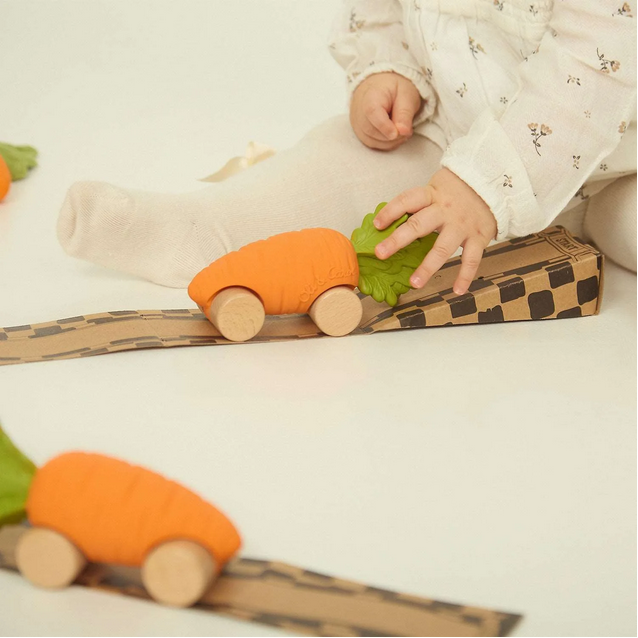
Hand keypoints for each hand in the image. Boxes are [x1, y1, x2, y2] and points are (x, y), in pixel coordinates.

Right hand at [350, 72, 421, 150]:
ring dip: (390, 141)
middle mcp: (358, 111)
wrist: (381, 86)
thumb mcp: (407, 95)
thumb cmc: (395, 89)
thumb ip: (405, 113)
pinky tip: (394, 135)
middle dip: (392, 136)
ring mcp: (357, 124)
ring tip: (401, 130)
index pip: (372, 113)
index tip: (397, 133)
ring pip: (372, 141)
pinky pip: (372, 144)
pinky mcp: (360, 133)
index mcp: (370, 95)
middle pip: (371, 131)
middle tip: (407, 129)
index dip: (384, 126)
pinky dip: (385, 144)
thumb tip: (403, 131)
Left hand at [373, 169, 497, 294]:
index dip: (391, 211)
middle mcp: (445, 210)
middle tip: (381, 253)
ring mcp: (462, 225)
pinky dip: (465, 276)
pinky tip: (457, 290)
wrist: (493, 185)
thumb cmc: (456, 191)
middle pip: (419, 225)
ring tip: (414, 283)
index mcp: (431, 195)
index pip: (407, 200)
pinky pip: (472, 259)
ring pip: (443, 248)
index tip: (377, 225)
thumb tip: (388, 223)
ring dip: (428, 267)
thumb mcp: (435, 188)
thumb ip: (417, 204)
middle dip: (398, 240)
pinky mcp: (479, 237)